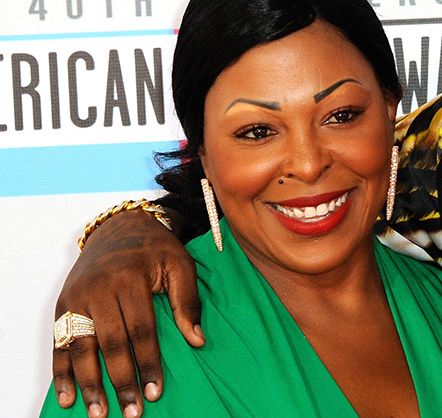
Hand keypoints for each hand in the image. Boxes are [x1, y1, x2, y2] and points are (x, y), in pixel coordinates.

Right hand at [52, 209, 202, 417]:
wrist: (121, 226)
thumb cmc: (156, 249)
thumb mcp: (181, 264)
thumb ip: (187, 302)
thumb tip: (197, 340)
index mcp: (130, 279)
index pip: (141, 330)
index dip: (148, 363)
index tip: (155, 392)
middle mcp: (99, 289)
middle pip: (111, 343)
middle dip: (121, 381)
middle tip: (131, 412)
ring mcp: (76, 298)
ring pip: (82, 347)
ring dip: (89, 384)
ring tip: (98, 412)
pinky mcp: (63, 305)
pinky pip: (60, 343)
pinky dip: (62, 372)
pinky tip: (68, 396)